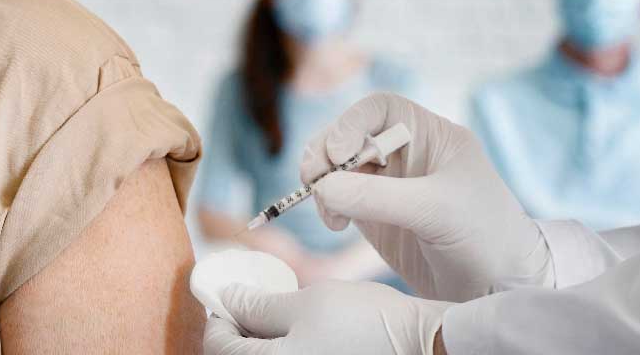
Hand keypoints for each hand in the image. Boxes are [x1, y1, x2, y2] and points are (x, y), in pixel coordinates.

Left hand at [203, 280, 450, 354]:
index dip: (217, 315)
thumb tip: (226, 298)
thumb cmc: (367, 323)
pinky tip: (296, 329)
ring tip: (273, 311)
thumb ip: (259, 305)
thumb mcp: (307, 303)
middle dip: (237, 329)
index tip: (223, 292)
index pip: (220, 347)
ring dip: (259, 340)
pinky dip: (282, 348)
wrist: (423, 344)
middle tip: (246, 299)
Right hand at [300, 93, 553, 300]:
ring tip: (330, 211)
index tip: (339, 153)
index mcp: (431, 136)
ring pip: (338, 167)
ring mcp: (389, 186)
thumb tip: (322, 188)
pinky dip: (327, 205)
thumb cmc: (485, 237)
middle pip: (349, 134)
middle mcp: (406, 154)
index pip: (379, 110)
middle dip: (326, 152)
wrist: (500, 289)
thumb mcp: (435, 210)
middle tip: (313, 178)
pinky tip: (336, 223)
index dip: (351, 123)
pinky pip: (338, 198)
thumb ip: (377, 197)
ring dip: (322, 182)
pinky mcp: (376, 216)